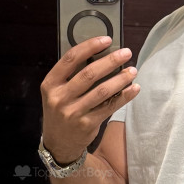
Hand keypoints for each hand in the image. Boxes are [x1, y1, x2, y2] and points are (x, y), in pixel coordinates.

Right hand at [40, 37, 137, 162]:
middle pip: (88, 74)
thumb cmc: (61, 111)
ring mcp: (73, 112)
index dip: (89, 46)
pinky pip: (109, 107)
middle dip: (111, 61)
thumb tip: (100, 55)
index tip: (106, 40)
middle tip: (126, 53)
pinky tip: (133, 89)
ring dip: (120, 79)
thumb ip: (71, 76)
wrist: (58, 144)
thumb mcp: (57, 92)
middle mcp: (59, 98)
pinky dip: (124, 96)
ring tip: (133, 71)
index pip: (70, 59)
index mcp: (50, 84)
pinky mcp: (87, 124)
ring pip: (102, 91)